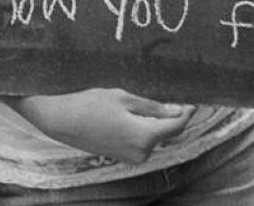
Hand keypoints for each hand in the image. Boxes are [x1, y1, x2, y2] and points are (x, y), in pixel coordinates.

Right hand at [7, 88, 194, 163]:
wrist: (61, 120)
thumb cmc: (89, 104)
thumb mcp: (121, 97)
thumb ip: (151, 106)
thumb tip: (175, 111)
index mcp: (144, 136)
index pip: (175, 126)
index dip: (185, 114)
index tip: (192, 102)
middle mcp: (141, 152)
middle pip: (163, 132)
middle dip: (165, 116)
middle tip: (164, 96)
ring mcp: (131, 157)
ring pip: (151, 137)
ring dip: (150, 122)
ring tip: (136, 103)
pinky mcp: (121, 156)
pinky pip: (139, 141)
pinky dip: (139, 129)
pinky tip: (126, 115)